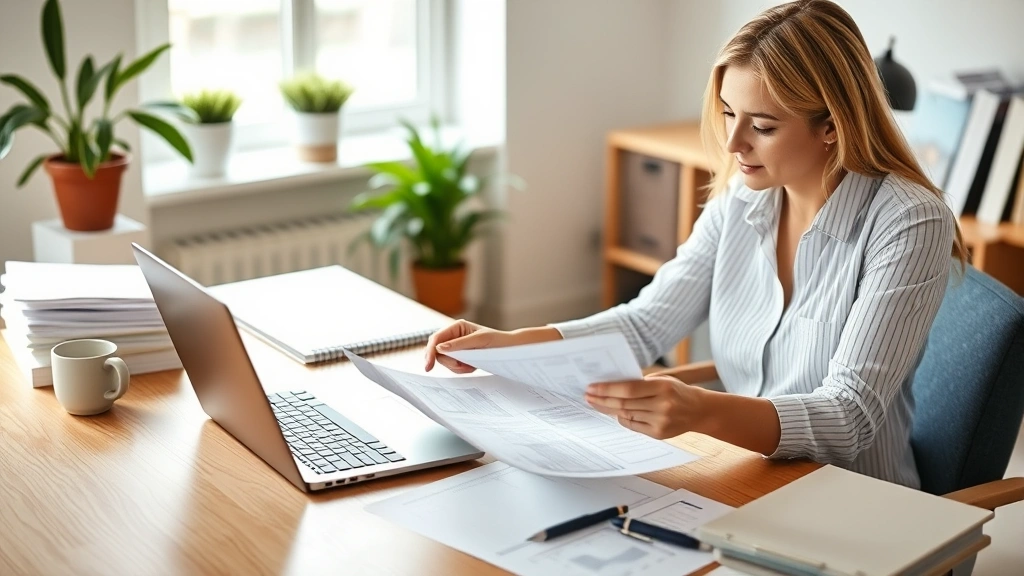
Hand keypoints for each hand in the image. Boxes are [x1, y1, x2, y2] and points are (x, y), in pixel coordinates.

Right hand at [423, 321, 561, 372]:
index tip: (428, 366)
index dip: (430, 352)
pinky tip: (473, 366)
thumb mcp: (479, 341)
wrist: (511, 350)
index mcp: (457, 327)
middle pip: (438, 352)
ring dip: (458, 366)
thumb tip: (440, 348)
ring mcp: (457, 347)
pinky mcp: (462, 356)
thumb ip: (459, 344)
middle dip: (449, 362)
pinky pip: (454, 367)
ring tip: (472, 364)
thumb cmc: (498, 341)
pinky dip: (462, 369)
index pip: (436, 339)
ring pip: (445, 361)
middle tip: (463, 366)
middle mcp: (454, 336)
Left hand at [585, 375, 704, 438]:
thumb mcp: (662, 380)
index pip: (628, 389)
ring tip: (596, 403)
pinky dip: (622, 418)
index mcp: (663, 387)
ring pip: (626, 415)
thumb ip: (640, 384)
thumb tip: (610, 386)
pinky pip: (633, 425)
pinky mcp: (659, 434)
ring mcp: (661, 421)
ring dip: (608, 409)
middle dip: (602, 400)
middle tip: (587, 396)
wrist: (699, 411)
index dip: (607, 389)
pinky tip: (614, 413)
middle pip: (624, 404)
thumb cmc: (676, 391)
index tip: (591, 387)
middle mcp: (662, 405)